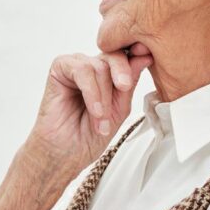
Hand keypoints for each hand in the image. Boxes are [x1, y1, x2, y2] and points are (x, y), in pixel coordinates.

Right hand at [23, 43, 153, 185]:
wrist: (64, 153)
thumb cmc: (88, 135)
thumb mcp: (119, 109)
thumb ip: (129, 84)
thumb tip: (144, 57)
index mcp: (109, 74)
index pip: (127, 56)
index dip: (137, 55)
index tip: (150, 57)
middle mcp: (92, 66)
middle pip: (114, 56)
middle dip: (122, 74)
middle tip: (124, 88)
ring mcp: (76, 66)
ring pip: (99, 66)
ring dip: (103, 96)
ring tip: (101, 119)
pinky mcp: (59, 69)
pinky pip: (81, 70)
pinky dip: (91, 91)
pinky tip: (94, 110)